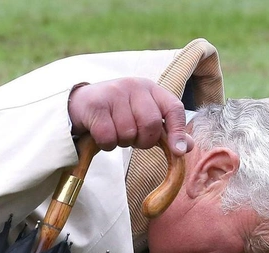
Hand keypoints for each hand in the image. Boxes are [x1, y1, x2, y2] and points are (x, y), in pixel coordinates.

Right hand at [68, 78, 192, 156]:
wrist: (81, 104)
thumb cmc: (118, 114)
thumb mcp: (144, 117)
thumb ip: (167, 130)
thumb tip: (188, 146)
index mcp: (151, 88)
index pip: (173, 108)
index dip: (178, 131)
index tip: (178, 151)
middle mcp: (134, 86)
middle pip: (151, 125)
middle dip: (143, 141)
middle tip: (132, 138)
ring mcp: (114, 93)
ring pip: (128, 134)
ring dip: (122, 142)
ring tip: (115, 131)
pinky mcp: (96, 105)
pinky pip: (108, 138)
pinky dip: (106, 144)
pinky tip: (101, 134)